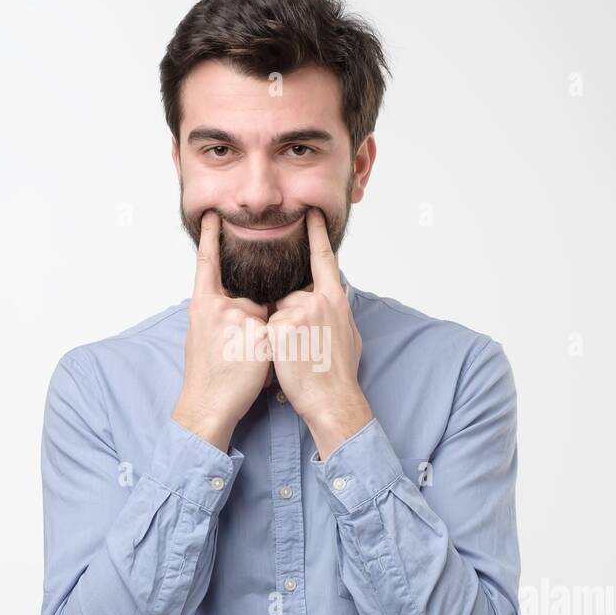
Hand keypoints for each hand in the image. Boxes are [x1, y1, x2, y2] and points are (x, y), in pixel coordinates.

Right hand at [172, 210, 272, 451]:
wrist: (208, 405)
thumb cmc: (207, 374)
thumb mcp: (204, 334)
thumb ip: (220, 312)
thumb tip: (240, 304)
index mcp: (203, 304)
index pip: (207, 264)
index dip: (211, 238)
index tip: (213, 215)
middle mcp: (220, 306)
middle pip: (253, 300)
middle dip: (255, 323)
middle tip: (235, 352)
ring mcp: (241, 319)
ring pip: (268, 317)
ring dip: (266, 339)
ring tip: (246, 363)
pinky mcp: (262, 335)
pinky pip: (278, 334)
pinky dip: (275, 351)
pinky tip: (257, 367)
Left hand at [266, 208, 372, 458]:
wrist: (331, 401)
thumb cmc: (339, 375)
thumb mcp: (348, 335)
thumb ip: (338, 311)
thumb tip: (338, 295)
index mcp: (335, 300)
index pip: (324, 260)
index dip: (317, 235)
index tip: (310, 213)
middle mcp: (317, 301)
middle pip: (291, 297)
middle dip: (290, 319)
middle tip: (305, 348)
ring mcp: (298, 313)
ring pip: (276, 314)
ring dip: (279, 334)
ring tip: (296, 357)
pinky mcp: (279, 328)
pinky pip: (266, 328)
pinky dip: (270, 345)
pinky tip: (285, 359)